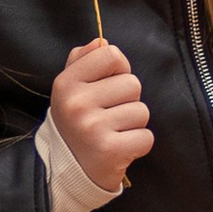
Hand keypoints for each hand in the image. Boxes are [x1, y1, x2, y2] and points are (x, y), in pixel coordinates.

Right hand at [49, 36, 153, 196]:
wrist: (66, 170)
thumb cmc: (75, 121)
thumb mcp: (70, 88)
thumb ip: (83, 60)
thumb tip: (101, 41)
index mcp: (66, 83)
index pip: (112, 55)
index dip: (118, 70)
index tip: (107, 87)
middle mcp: (77, 103)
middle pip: (132, 84)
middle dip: (127, 100)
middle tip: (109, 116)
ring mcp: (93, 128)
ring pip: (142, 111)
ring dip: (133, 123)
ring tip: (113, 132)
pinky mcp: (110, 151)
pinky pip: (146, 137)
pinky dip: (138, 144)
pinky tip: (120, 148)